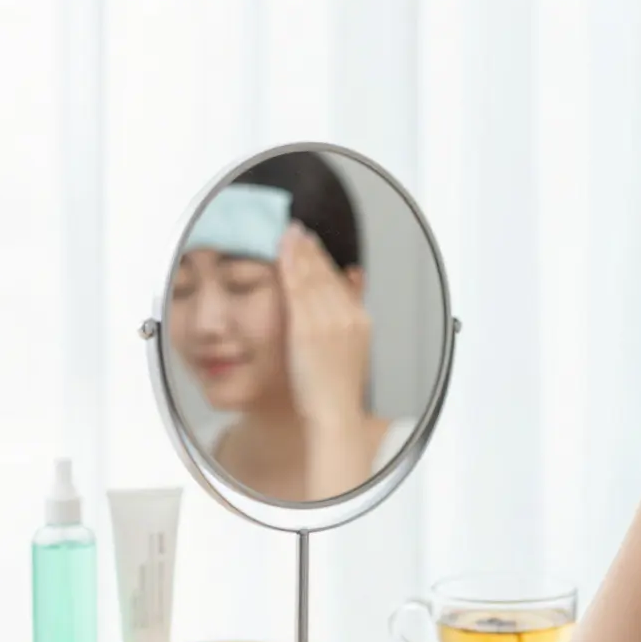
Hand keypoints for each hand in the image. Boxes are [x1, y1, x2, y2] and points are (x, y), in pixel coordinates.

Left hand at [278, 221, 370, 427]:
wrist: (335, 413)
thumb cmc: (340, 387)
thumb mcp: (354, 347)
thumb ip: (352, 312)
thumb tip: (353, 279)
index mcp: (360, 320)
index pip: (339, 280)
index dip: (322, 259)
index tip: (310, 243)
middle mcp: (347, 317)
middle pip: (325, 274)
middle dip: (310, 249)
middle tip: (296, 229)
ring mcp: (328, 322)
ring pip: (311, 278)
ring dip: (298, 252)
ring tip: (287, 234)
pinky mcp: (308, 330)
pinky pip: (297, 291)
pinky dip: (289, 268)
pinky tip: (281, 254)